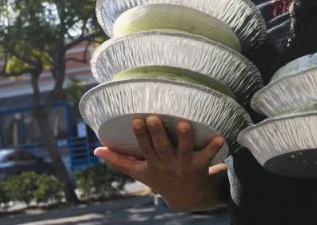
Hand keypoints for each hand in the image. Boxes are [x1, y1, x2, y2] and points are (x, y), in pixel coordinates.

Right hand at [94, 115, 226, 210]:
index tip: (136, 120)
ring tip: (184, 124)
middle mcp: (168, 163)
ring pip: (184, 150)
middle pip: (162, 148)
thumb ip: (118, 161)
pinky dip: (213, 147)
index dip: (140, 135)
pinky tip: (220, 137)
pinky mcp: (201, 165)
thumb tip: (97, 151)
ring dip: (184, 138)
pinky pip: (208, 156)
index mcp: (152, 163)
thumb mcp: (138, 172)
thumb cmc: (159, 178)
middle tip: (153, 118)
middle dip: (157, 133)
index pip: (144, 148)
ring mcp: (184, 164)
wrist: (186, 197)